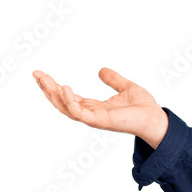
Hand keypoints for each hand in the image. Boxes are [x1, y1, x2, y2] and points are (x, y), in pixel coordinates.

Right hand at [32, 67, 168, 147]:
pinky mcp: (100, 121)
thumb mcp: (125, 87)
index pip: (68, 97)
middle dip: (47, 89)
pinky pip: (79, 113)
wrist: (155, 117)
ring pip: (66, 108)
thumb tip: (101, 70)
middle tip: (36, 74)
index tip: (41, 74)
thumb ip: (113, 80)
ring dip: (54, 94)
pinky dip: (70, 102)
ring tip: (45, 80)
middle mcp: (91, 114)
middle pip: (62, 102)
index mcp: (94, 107)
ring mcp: (94, 118)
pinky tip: (65, 88)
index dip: (54, 86)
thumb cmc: (143, 107)